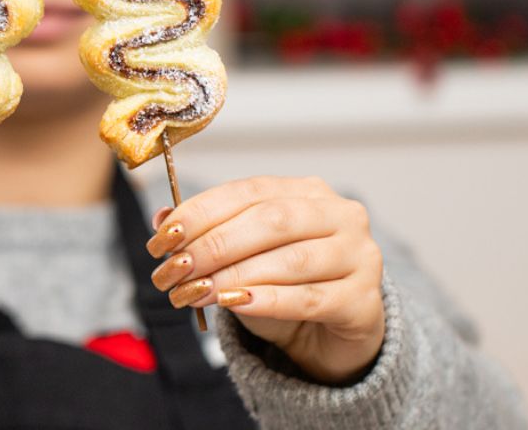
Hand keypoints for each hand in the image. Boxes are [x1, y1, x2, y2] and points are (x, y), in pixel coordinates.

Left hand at [147, 176, 383, 383]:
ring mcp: (359, 256)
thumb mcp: (244, 256)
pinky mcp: (365, 301)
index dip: (200, 212)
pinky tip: (234, 304)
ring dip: (235, 276)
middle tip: (175, 268)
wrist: (332, 334)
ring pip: (290, 260)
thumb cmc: (285, 285)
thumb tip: (162, 218)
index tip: (163, 236)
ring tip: (195, 291)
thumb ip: (209, 233)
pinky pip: (310, 298)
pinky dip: (268, 300)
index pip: (248, 191)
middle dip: (215, 244)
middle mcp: (339, 215)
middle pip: (271, 221)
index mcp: (307, 191)